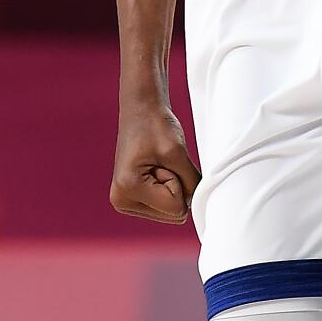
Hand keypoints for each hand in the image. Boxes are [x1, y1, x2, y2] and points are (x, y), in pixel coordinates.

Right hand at [110, 101, 200, 223]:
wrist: (142, 107)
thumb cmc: (155, 123)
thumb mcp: (177, 153)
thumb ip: (191, 183)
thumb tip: (200, 205)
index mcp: (127, 191)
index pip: (175, 208)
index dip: (180, 181)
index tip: (165, 159)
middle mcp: (121, 201)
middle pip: (172, 213)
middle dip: (176, 185)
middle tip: (162, 160)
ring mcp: (125, 201)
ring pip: (170, 210)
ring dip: (172, 184)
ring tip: (158, 161)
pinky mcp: (132, 197)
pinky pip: (164, 203)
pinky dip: (168, 184)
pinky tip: (156, 166)